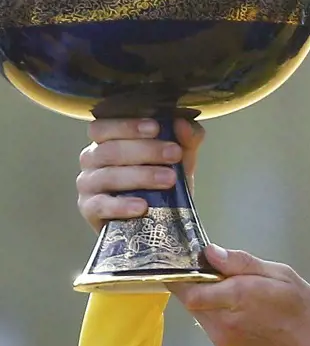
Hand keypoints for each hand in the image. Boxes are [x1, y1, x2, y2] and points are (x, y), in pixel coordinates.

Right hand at [76, 118, 204, 232]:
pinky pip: (101, 205)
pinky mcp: (90, 210)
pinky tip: (142, 206)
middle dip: (146, 150)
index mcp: (107, 140)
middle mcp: (92, 159)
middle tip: (174, 154)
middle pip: (110, 149)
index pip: (105, 126)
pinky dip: (122, 205)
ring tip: (169, 179)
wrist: (158, 222)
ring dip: (142, 176)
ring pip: (108, 175)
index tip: (156, 128)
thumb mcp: (180, 160)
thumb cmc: (163, 184)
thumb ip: (186, 140)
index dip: (128, 125)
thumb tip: (183, 123)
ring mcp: (88, 185)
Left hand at [171, 245, 309, 345]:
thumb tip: (210, 253)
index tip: (191, 259)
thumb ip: (243, 263)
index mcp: (235, 296)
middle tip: (215, 271)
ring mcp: (222, 338)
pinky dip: (218, 314)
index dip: (182, 270)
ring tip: (234, 290)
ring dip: (207, 299)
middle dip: (196, 283)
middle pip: (189, 298)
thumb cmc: (308, 312)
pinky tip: (242, 310)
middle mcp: (222, 320)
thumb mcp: (283, 276)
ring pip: (199, 312)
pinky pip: (212, 326)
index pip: (186, 285)